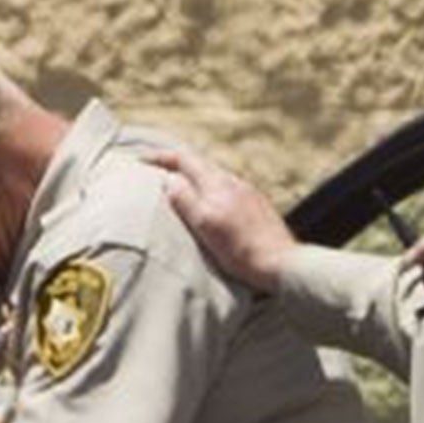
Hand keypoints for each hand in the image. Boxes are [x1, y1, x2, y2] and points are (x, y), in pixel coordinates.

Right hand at [148, 146, 297, 293]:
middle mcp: (235, 183)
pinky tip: (211, 207)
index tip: (141, 161)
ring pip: (215, 178)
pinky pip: (228, 192)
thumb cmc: (242, 249)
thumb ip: (185, 199)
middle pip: (200, 165)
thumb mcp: (205, 224)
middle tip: (157, 171)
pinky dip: (211, 192)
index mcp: (218, 183)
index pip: (185, 159)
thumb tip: (169, 180)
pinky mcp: (258, 208)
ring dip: (195, 179)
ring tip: (181, 189)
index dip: (161, 157)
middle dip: (177, 165)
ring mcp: (249, 194)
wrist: (282, 264)